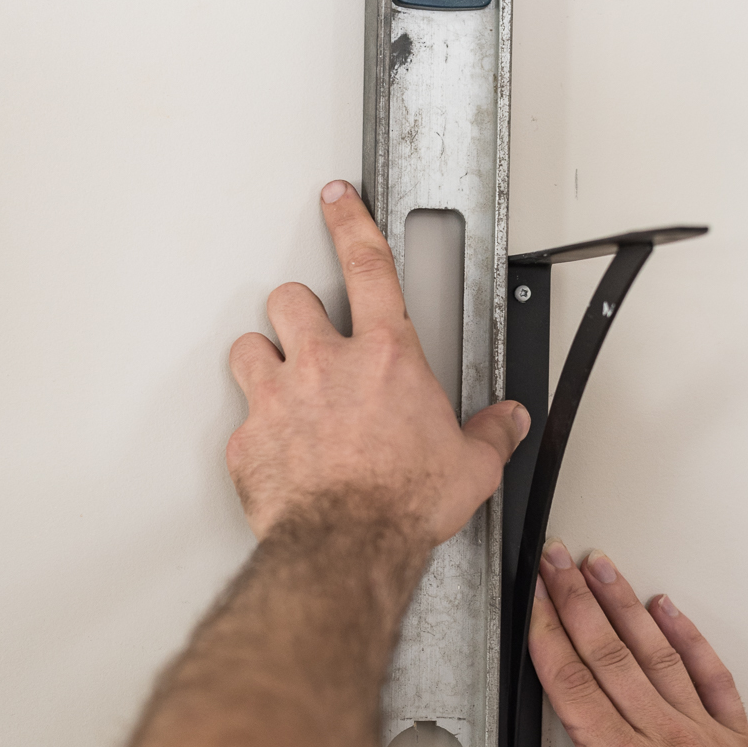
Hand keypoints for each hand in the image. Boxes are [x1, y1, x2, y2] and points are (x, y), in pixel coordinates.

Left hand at [227, 181, 529, 543]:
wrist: (347, 546)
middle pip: (289, 299)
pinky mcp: (248, 439)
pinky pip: (240, 417)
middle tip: (311, 336)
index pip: (366, 264)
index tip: (338, 200)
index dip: (350, 221)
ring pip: (249, 346)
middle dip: (297, 311)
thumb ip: (490, 435)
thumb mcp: (469, 467)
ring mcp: (278, 397)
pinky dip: (254, 428)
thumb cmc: (402, 502)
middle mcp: (325, 364)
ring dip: (263, 360)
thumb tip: (507, 423)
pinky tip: (274, 447)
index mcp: (385, 357)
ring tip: (281, 384)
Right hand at [463, 542, 747, 746]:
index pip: (574, 687)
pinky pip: (710, 675)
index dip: (549, 637)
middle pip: (608, 654)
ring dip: (624, 604)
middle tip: (556, 561)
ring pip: (656, 653)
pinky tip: (669, 609)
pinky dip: (689, 637)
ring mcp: (703, 735)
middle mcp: (665, 741)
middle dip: (576, 600)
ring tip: (601, 567)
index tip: (532, 602)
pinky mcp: (736, 740)